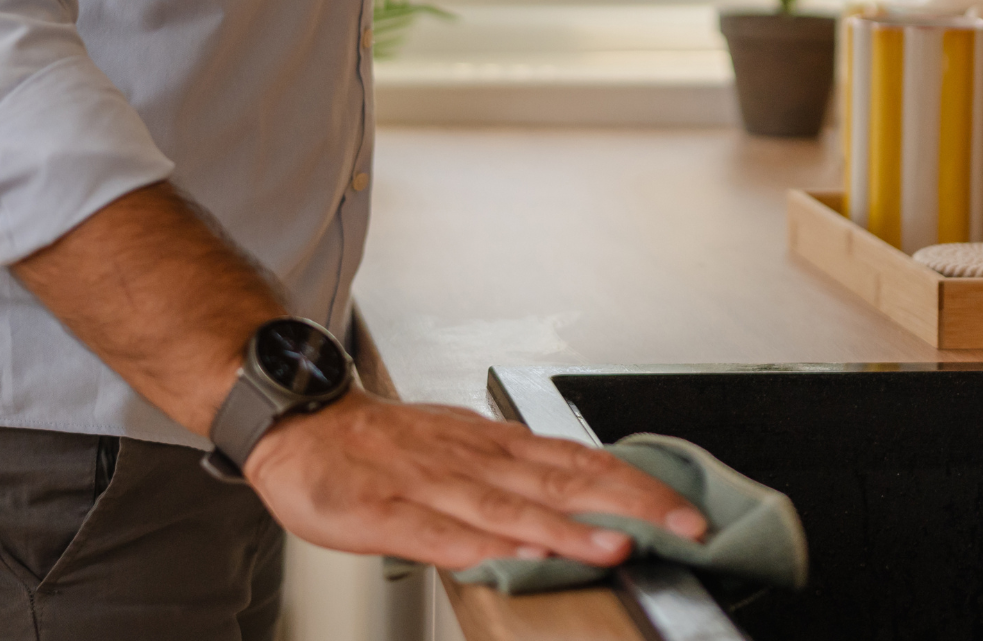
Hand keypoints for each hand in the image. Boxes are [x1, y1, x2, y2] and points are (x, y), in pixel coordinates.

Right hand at [243, 389, 704, 570]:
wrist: (297, 424)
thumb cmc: (379, 445)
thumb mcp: (458, 445)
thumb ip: (514, 474)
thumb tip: (577, 499)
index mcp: (492, 445)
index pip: (579, 462)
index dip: (634, 487)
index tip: (685, 513)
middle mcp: (471, 458)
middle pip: (559, 481)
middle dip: (624, 505)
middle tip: (679, 528)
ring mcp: (429, 484)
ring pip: (507, 506)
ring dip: (564, 529)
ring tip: (610, 548)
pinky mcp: (384, 511)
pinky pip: (439, 531)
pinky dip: (481, 544)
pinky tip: (514, 557)